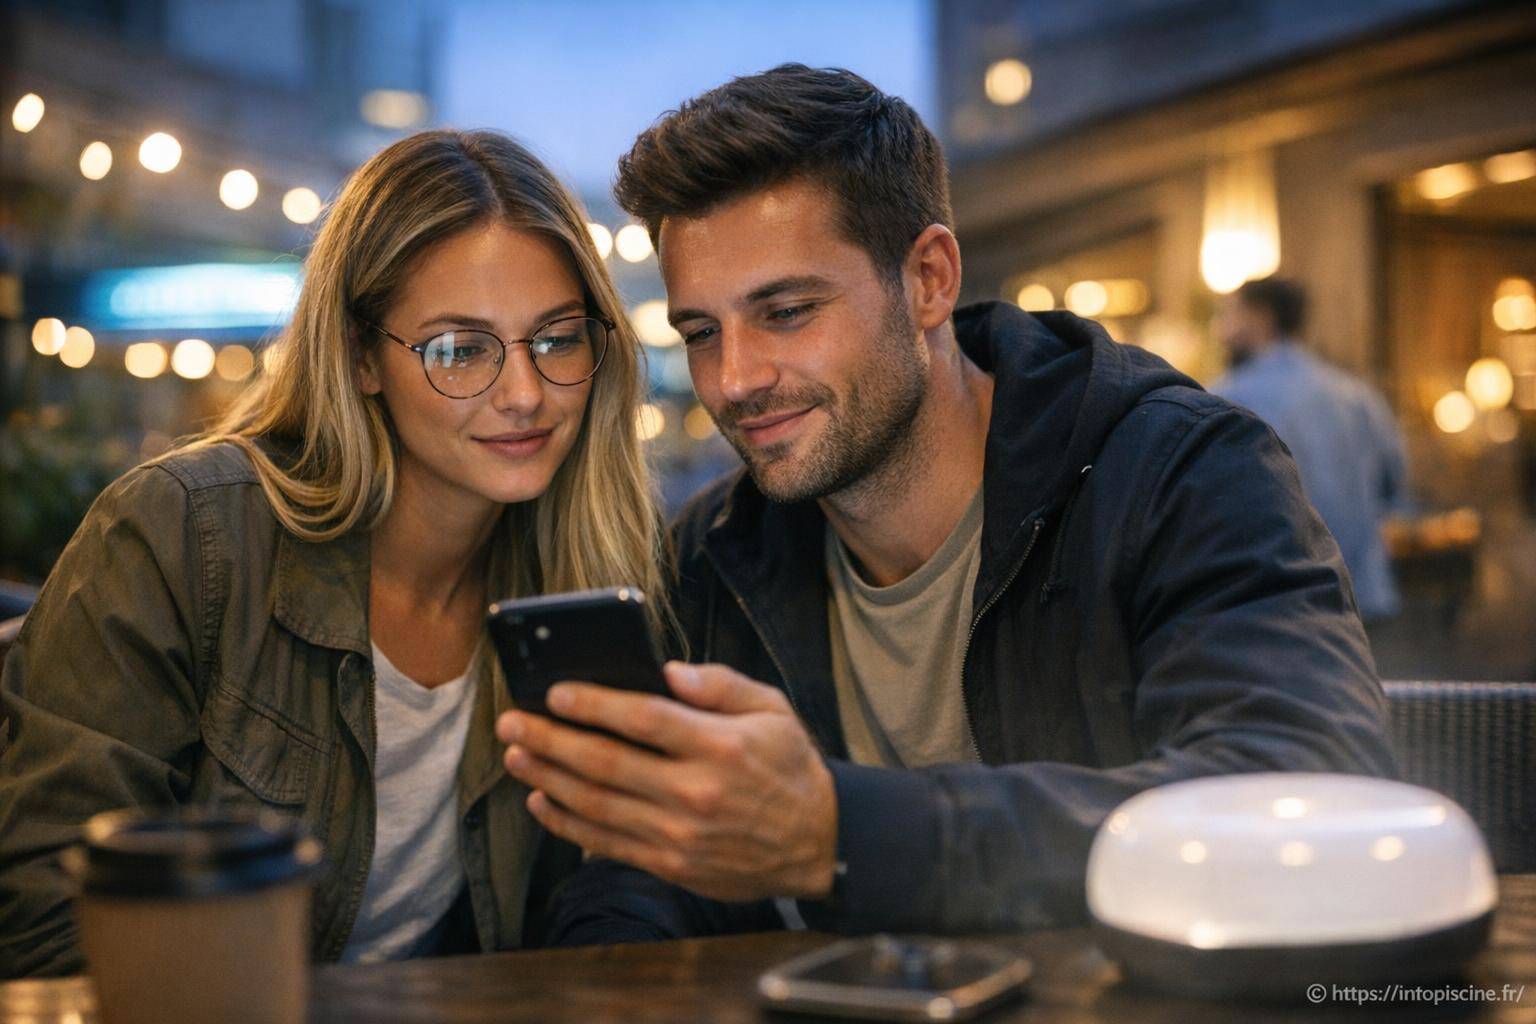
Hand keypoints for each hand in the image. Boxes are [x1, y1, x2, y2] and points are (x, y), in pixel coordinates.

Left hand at [495, 661, 836, 901]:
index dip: (593, 704)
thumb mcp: (773, 709)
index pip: (643, 719)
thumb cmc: (789, 767)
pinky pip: (606, 843)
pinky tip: (543, 799)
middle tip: (511, 722)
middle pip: (606, 762)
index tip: (554, 691)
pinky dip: (567, 823)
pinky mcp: (672, 865)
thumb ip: (720, 684)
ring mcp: (680, 835)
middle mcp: (696, 792)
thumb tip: (667, 670)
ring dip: (548, 778)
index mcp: (721, 746)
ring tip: (515, 755)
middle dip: (550, 740)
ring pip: (597, 804)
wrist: (819, 842)